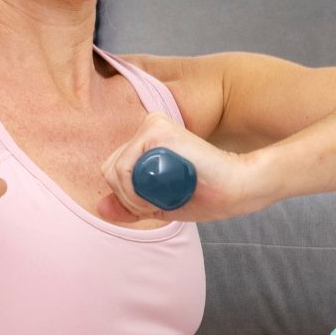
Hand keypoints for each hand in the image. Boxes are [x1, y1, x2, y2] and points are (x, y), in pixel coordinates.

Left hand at [90, 111, 257, 225]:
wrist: (235, 189)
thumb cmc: (205, 196)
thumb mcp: (159, 204)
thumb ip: (130, 204)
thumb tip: (100, 208)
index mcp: (148, 142)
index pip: (115, 171)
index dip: (131, 196)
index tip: (159, 202)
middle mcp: (147, 129)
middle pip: (110, 170)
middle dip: (131, 197)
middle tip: (164, 199)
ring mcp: (151, 127)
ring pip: (115, 171)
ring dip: (136, 196)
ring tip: (168, 193)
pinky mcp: (156, 130)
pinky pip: (125, 168)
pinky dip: (138, 189)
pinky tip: (167, 186)